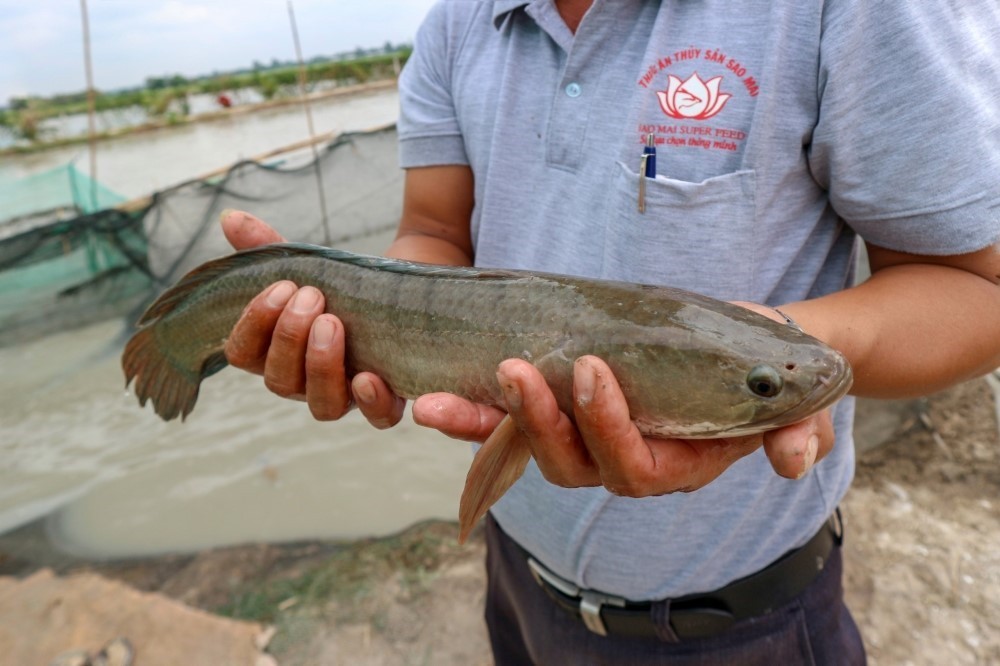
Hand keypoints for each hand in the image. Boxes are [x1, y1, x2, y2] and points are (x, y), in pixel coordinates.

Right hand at [219, 210, 404, 427]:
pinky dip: (371, 403)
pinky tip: (367, 375)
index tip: (281, 286)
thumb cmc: (343, 287)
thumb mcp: (309, 266)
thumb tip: (231, 218)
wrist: (403, 293)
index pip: (243, 354)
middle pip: (280, 381)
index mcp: (275, 353)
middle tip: (311, 296)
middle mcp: (304, 382)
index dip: (254, 324)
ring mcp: (344, 396)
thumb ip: (270, 247)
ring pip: (322, 406)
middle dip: (289, 337)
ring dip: (321, 365)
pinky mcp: (386, 398)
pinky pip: (377, 417)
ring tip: (333, 322)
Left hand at [414, 357, 832, 495]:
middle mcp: (622, 461)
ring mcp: (584, 440)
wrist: (741, 349)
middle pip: (571, 465)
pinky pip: (507, 423)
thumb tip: (792, 460)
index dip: (610, 426)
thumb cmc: (764, 370)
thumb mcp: (793, 396)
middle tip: (518, 370)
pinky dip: (470, 413)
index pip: (635, 467)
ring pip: (528, 449)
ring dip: (486, 424)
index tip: (592, 369)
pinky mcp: (557, 413)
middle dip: (541, 421)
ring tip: (438, 399)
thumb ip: (797, 429)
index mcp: (675, 464)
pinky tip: (431, 396)